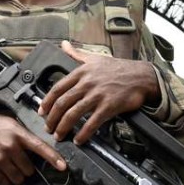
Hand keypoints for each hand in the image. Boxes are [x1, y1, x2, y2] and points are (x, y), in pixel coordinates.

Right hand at [0, 113, 65, 184]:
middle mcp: (10, 147)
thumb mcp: (10, 123)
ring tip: (10, 167)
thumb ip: (24, 134)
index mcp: (18, 134)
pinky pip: (4, 183)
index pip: (40, 146)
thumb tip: (40, 145)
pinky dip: (5, 180)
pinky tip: (2, 171)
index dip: (53, 157)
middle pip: (29, 169)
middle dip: (27, 168)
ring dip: (17, 176)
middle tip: (19, 161)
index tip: (63, 166)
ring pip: (18, 178)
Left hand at [38, 41, 157, 143]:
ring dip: (63, 128)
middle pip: (62, 103)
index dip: (47, 102)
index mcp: (81, 72)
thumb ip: (76, 53)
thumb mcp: (94, 58)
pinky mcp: (109, 107)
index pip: (57, 88)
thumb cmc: (118, 68)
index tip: (42, 112)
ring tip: (60, 136)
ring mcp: (97, 95)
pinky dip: (83, 134)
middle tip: (48, 128)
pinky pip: (92, 123)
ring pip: (73, 114)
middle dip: (52, 119)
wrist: (142, 76)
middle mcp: (87, 83)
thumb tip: (64, 44)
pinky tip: (79, 140)